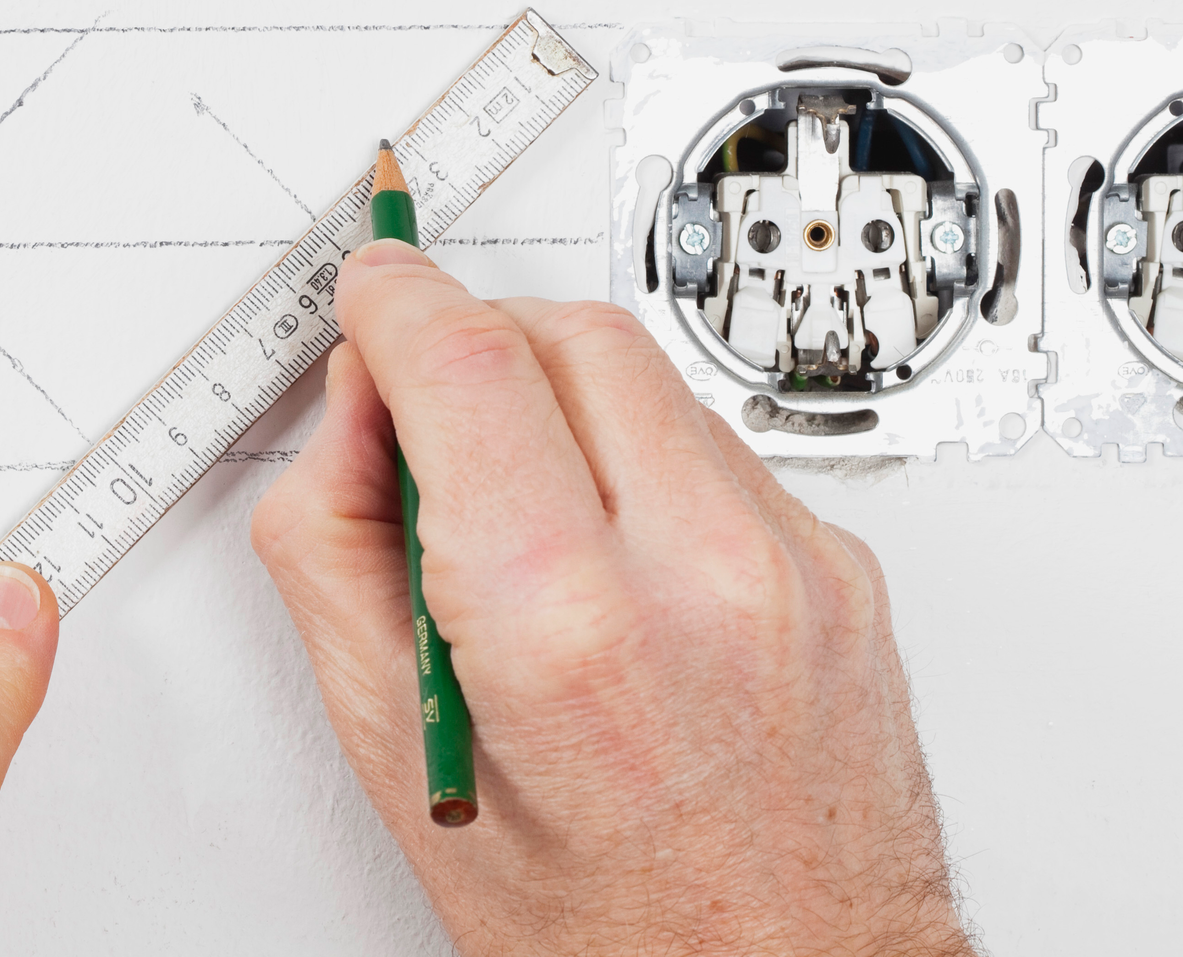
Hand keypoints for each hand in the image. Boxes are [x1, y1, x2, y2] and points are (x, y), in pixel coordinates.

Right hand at [252, 241, 972, 955]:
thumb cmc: (605, 927)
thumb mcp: (401, 760)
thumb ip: (339, 552)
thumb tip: (351, 417)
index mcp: (568, 628)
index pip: (468, 363)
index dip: (398, 300)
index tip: (373, 290)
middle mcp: (706, 573)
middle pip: (570, 334)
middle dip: (478, 340)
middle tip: (427, 411)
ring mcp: (795, 564)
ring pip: (650, 378)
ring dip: (564, 400)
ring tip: (527, 519)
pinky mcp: (843, 568)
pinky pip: (720, 448)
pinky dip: (644, 460)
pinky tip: (615, 557)